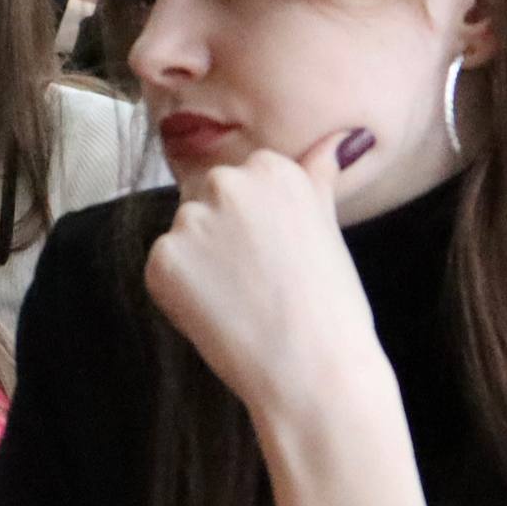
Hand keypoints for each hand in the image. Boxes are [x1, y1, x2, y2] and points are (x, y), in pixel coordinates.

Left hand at [144, 129, 380, 424]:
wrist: (313, 368)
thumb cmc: (331, 304)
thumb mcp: (328, 226)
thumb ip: (319, 174)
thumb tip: (345, 137)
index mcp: (271, 167)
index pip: (243, 180)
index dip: (257, 223)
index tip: (277, 253)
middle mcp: (226, 183)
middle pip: (208, 199)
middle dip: (224, 234)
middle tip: (260, 279)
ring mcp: (189, 220)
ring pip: (184, 235)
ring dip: (201, 262)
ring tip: (243, 300)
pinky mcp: (161, 259)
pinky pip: (164, 269)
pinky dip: (180, 292)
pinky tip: (218, 314)